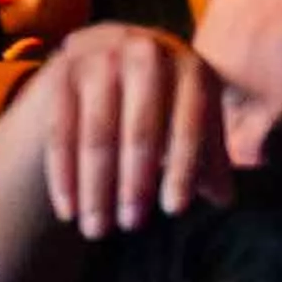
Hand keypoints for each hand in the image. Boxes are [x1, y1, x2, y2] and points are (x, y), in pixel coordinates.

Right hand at [27, 21, 240, 235]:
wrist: (110, 53)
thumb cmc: (166, 102)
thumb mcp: (193, 120)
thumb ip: (210, 159)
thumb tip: (222, 198)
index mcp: (189, 66)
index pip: (189, 125)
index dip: (183, 169)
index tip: (174, 211)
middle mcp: (144, 53)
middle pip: (141, 129)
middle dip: (135, 183)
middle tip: (131, 226)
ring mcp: (98, 57)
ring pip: (96, 133)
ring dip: (95, 186)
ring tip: (96, 229)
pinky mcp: (61, 70)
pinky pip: (59, 131)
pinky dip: (62, 174)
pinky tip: (68, 210)